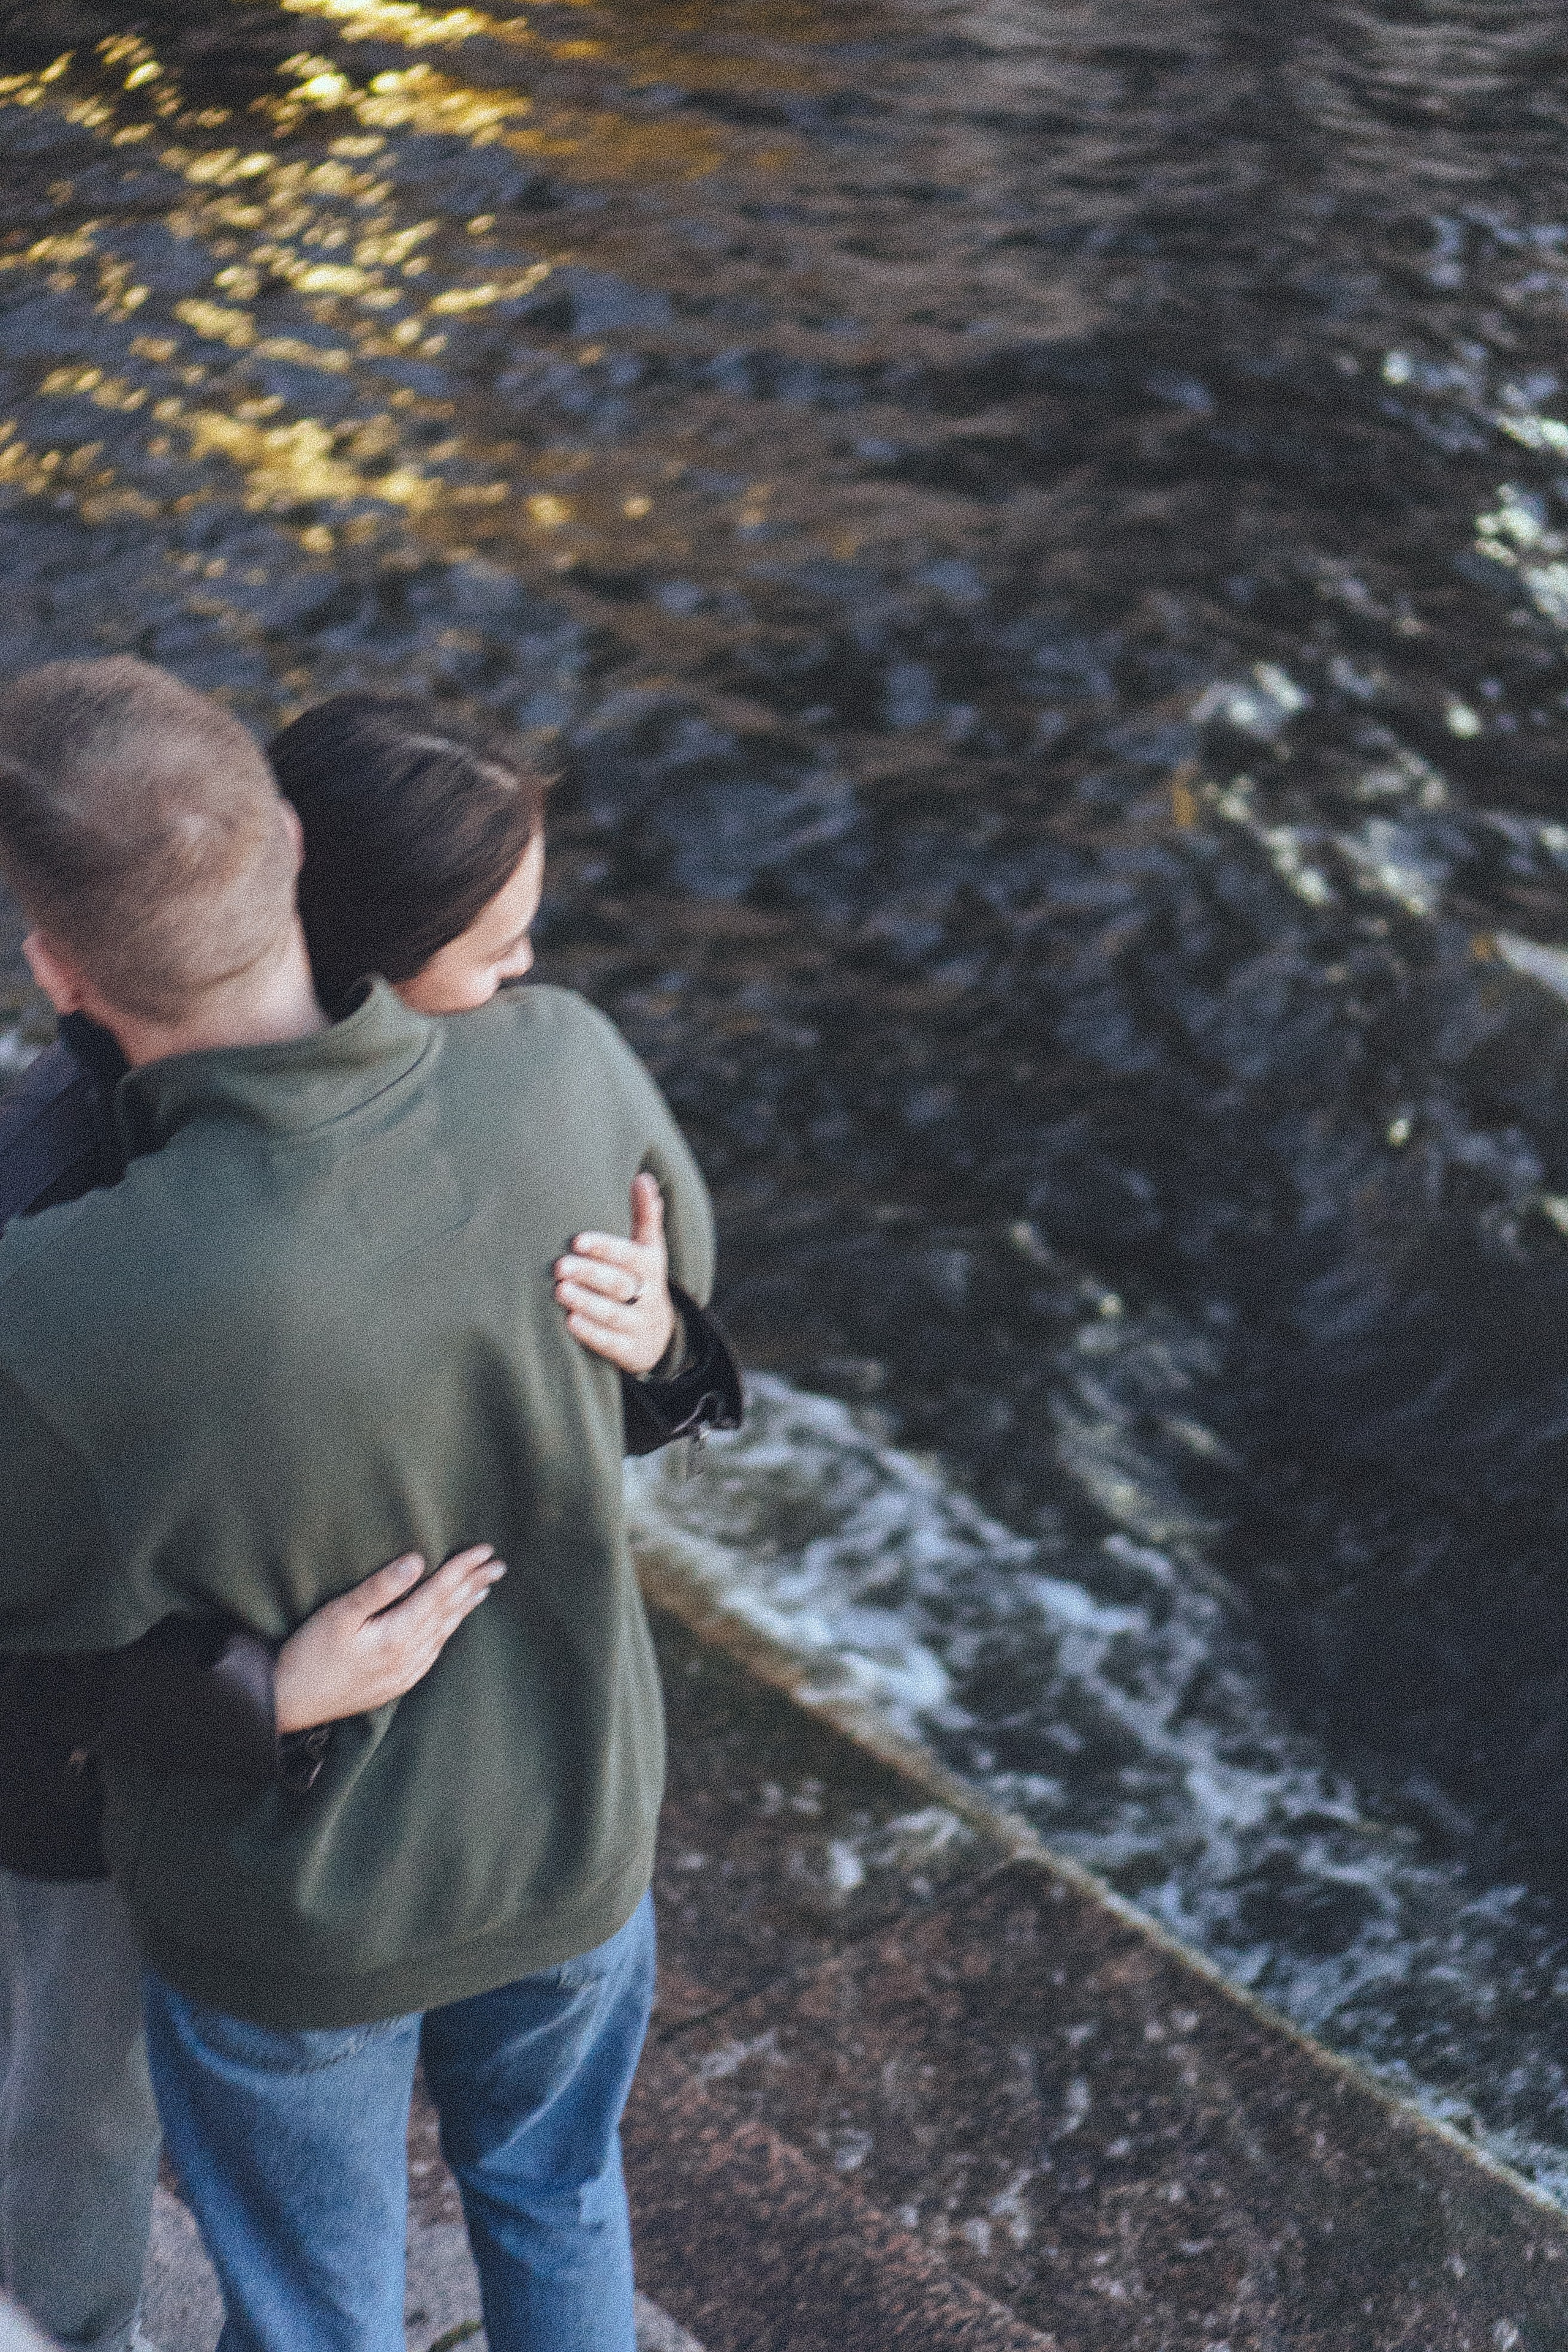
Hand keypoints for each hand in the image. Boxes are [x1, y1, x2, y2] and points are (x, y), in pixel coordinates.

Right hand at [274, 1545, 504, 1733]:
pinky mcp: (396, 1683)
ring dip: (464, 1608)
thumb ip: (379, 1587)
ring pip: (444, 1632)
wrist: (289, 1703)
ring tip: (483, 1589)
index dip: (462, 1569)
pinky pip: (432, 1652)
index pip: (439, 1593)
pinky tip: (450, 1625)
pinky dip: (446, 1632)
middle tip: (498, 1566)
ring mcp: (405, 1672)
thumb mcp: (339, 1614)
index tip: (485, 1550)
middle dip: (474, 1585)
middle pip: (449, 1611)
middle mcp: (409, 1656)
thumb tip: (416, 1561)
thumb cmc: (309, 1654)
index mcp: (398, 1635)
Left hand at [553, 1171, 677, 1375]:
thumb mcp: (649, 1250)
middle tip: (559, 1265)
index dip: (606, 1248)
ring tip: (560, 1291)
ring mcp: (640, 1325)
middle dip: (590, 1274)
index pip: (630, 1255)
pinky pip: (613, 1344)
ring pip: (615, 1313)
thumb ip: (645, 1216)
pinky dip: (592, 1333)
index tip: (578, 1240)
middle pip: (620, 1284)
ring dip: (588, 1302)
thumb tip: (642, 1177)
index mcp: (650, 1267)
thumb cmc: (641, 1280)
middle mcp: (648, 1296)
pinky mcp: (631, 1351)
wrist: (660, 1335)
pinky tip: (570, 1322)